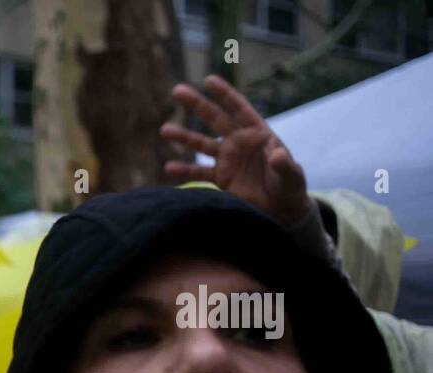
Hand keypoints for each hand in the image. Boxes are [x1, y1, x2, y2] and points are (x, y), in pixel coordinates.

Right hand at [161, 75, 310, 226]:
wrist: (280, 208)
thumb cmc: (290, 186)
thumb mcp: (291, 175)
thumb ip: (283, 164)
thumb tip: (277, 154)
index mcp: (258, 132)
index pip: (239, 109)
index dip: (224, 94)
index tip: (208, 80)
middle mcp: (239, 141)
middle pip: (215, 119)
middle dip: (197, 105)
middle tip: (177, 91)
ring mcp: (227, 159)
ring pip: (201, 144)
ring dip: (184, 136)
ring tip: (165, 129)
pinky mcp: (220, 178)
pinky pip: (199, 172)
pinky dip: (184, 170)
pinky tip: (168, 167)